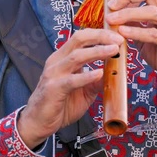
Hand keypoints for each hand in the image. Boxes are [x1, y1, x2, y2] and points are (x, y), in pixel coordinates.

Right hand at [17, 29, 123, 148]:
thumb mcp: (84, 91)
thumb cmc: (60, 104)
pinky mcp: (53, 89)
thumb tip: (115, 74)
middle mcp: (57, 61)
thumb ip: (97, 81)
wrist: (39, 122)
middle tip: (118, 40)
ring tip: (113, 51)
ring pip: (76, 56)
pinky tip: (99, 73)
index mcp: (63, 57)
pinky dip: (86, 76)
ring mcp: (54, 74)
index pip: (82, 38)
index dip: (100, 34)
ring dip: (97, 52)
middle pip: (79, 39)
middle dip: (100, 37)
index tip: (118, 36)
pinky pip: (71, 80)